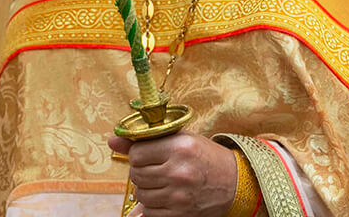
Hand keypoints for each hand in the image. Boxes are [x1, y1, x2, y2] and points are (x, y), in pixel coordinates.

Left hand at [107, 132, 237, 216]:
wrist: (236, 182)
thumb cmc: (205, 157)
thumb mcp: (180, 139)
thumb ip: (145, 139)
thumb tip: (112, 141)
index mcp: (179, 147)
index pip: (136, 154)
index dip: (137, 155)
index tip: (147, 156)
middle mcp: (178, 171)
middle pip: (136, 175)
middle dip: (141, 172)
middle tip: (155, 170)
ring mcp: (180, 195)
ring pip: (140, 194)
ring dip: (146, 189)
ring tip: (161, 183)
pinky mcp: (182, 213)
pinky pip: (150, 212)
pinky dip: (153, 206)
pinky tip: (165, 196)